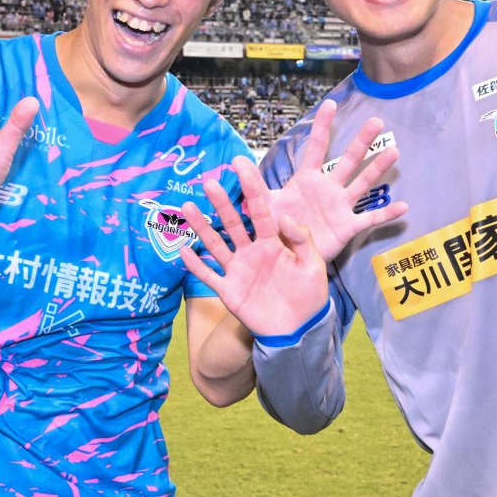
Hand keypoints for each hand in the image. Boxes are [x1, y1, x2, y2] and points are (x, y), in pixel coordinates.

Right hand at [179, 164, 335, 338]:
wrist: (298, 330)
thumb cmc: (309, 296)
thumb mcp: (314, 265)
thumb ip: (302, 239)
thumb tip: (283, 216)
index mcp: (273, 242)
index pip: (260, 210)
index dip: (251, 189)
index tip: (241, 167)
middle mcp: (252, 252)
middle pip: (233, 223)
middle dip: (221, 203)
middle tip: (209, 182)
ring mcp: (238, 270)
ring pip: (216, 244)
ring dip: (201, 227)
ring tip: (187, 208)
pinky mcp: (229, 290)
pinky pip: (208, 275)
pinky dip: (195, 264)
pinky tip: (182, 250)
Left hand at [263, 100, 408, 257]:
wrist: (286, 257)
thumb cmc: (278, 226)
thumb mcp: (264, 203)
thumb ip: (253, 183)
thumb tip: (234, 160)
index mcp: (307, 179)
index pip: (315, 147)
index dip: (322, 126)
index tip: (331, 104)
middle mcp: (328, 188)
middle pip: (347, 160)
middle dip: (360, 142)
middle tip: (376, 121)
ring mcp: (339, 206)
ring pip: (362, 184)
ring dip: (377, 169)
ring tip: (394, 151)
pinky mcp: (347, 227)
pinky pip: (369, 219)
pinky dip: (386, 214)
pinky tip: (404, 206)